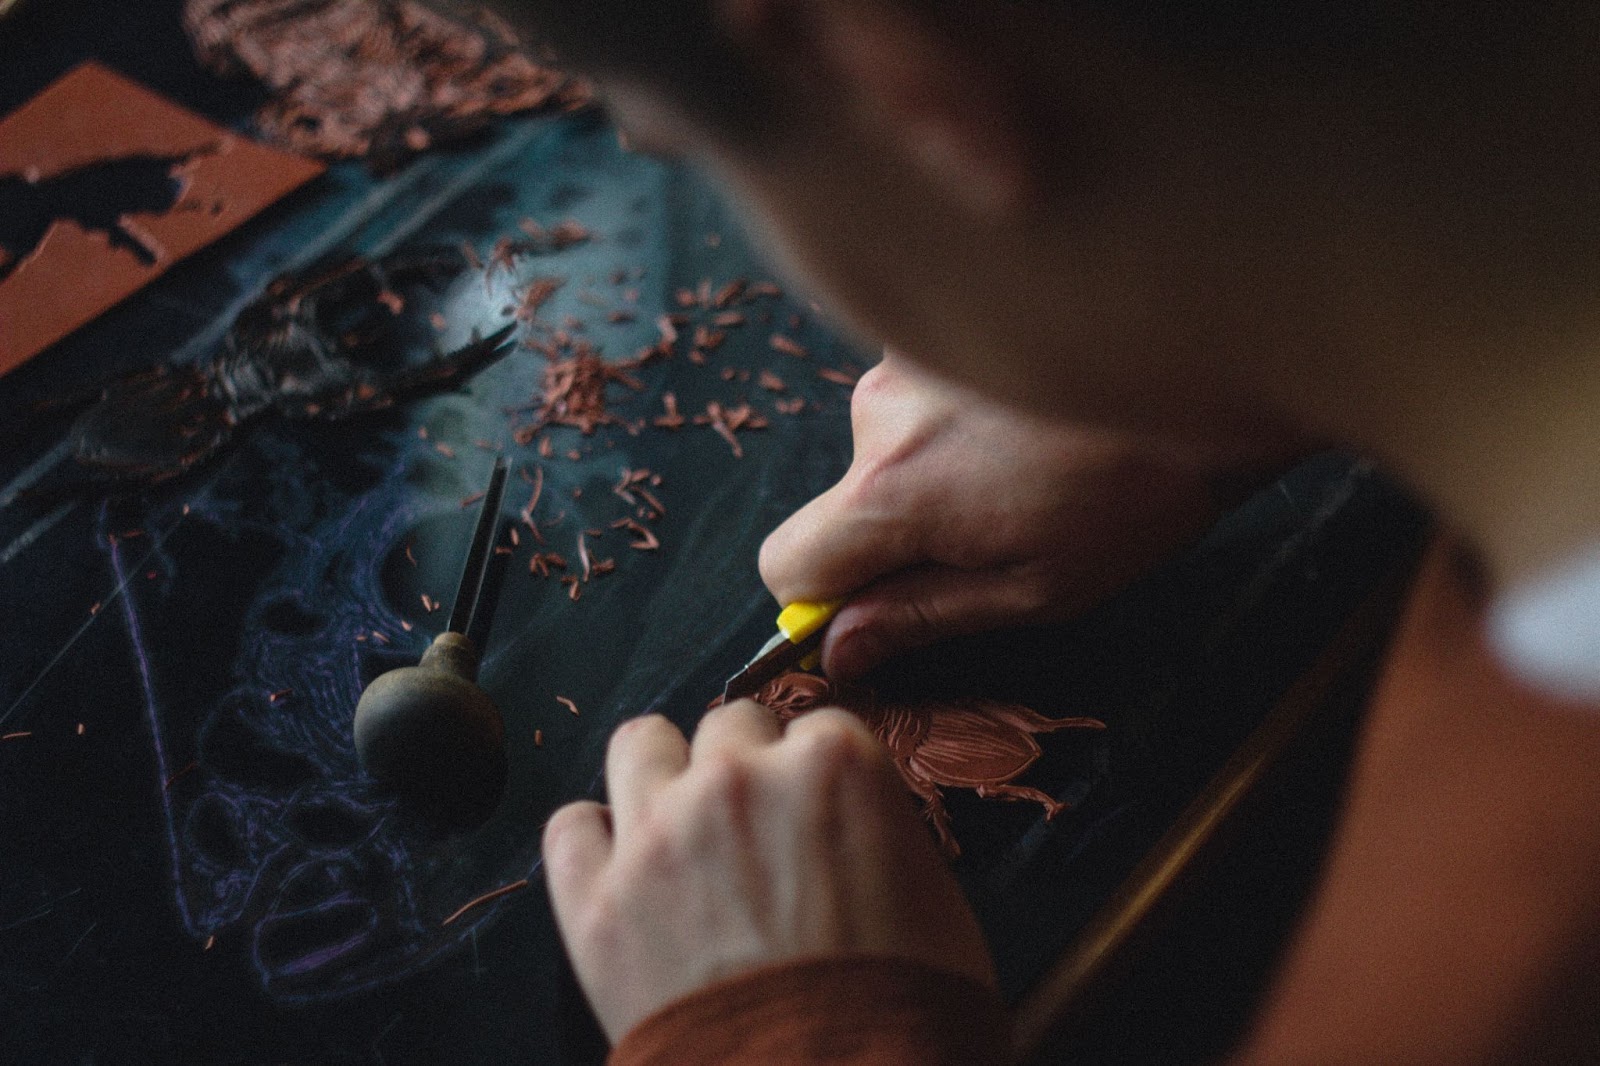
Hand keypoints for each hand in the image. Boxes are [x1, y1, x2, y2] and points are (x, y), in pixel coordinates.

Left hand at [542, 702, 995, 1042]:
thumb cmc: (906, 1012)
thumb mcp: (937, 901)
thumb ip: (881, 832)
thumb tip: (853, 830)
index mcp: (834, 765)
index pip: (818, 727)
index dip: (818, 775)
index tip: (816, 814)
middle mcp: (738, 779)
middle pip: (729, 725)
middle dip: (746, 768)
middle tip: (756, 831)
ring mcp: (658, 834)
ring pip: (640, 744)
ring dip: (663, 776)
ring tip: (681, 828)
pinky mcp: (595, 901)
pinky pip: (569, 827)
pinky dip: (593, 844)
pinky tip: (621, 872)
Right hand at [760, 354, 1233, 678]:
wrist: (1209, 364)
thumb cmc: (1137, 495)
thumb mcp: (1035, 589)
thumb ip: (921, 617)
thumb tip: (838, 649)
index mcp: (895, 491)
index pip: (786, 562)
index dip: (821, 598)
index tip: (879, 607)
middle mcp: (879, 414)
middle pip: (841, 502)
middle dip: (897, 529)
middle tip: (997, 531)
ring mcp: (907, 358)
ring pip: (883, 448)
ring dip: (933, 469)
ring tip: (1028, 469)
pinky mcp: (939, 325)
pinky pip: (916, 397)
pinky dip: (955, 419)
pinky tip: (1027, 422)